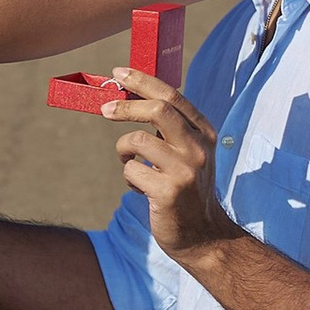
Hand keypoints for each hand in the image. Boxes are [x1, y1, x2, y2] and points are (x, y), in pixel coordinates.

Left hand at [102, 67, 237, 261]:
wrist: (203, 236)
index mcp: (204, 133)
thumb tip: (129, 96)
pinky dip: (130, 178)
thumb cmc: (186, 190)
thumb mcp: (187, 153)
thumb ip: (169, 128)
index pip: (172, 96)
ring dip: (124, 152)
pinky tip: (143, 189)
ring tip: (130, 165)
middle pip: (158, 110)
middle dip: (126, 106)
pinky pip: (132, 171)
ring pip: (137, 141)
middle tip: (105, 109)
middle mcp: (198, 148)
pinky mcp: (168, 192)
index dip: (142, 81)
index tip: (119, 73)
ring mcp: (186, 170)